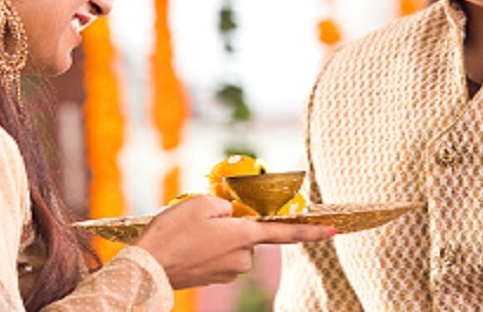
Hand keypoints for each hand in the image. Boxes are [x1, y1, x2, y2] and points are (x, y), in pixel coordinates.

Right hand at [132, 194, 332, 288]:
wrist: (148, 268)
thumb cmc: (174, 232)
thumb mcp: (201, 202)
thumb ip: (226, 205)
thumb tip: (232, 215)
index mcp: (244, 236)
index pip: (286, 232)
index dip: (311, 230)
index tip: (333, 230)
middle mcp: (243, 258)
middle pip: (247, 233)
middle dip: (231, 224)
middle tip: (200, 220)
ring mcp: (228, 271)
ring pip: (230, 245)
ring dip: (215, 237)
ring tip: (188, 234)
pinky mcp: (214, 278)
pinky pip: (217, 256)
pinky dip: (205, 248)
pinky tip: (186, 245)